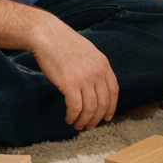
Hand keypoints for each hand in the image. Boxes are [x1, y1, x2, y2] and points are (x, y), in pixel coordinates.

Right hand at [31, 15, 119, 129]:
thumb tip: (94, 85)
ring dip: (84, 121)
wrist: (48, 36)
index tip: (106, 117)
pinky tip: (69, 119)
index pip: (114, 91)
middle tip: (89, 126)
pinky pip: (75, 107)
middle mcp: (97, 72)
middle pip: (103, 103)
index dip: (111, 107)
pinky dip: (73, 116)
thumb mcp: (87, 52)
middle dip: (97, 118)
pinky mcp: (69, 84)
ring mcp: (85, 78)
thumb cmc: (64, 43)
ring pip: (90, 108)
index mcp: (103, 64)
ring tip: (78, 125)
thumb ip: (94, 67)